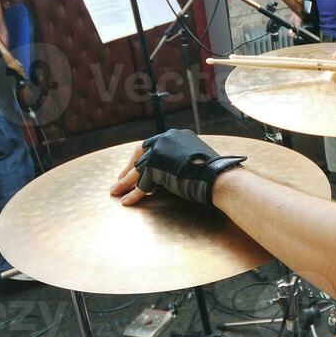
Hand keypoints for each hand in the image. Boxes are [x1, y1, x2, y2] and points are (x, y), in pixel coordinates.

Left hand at [109, 129, 246, 206]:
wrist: (218, 178)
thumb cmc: (212, 173)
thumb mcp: (193, 160)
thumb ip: (179, 160)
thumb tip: (169, 171)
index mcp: (176, 135)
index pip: (153, 145)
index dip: (142, 158)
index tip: (135, 168)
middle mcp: (166, 138)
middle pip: (141, 153)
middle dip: (129, 168)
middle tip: (121, 179)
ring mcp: (160, 150)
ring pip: (139, 169)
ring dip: (126, 182)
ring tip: (117, 192)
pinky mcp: (156, 164)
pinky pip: (142, 182)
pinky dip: (134, 193)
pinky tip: (128, 201)